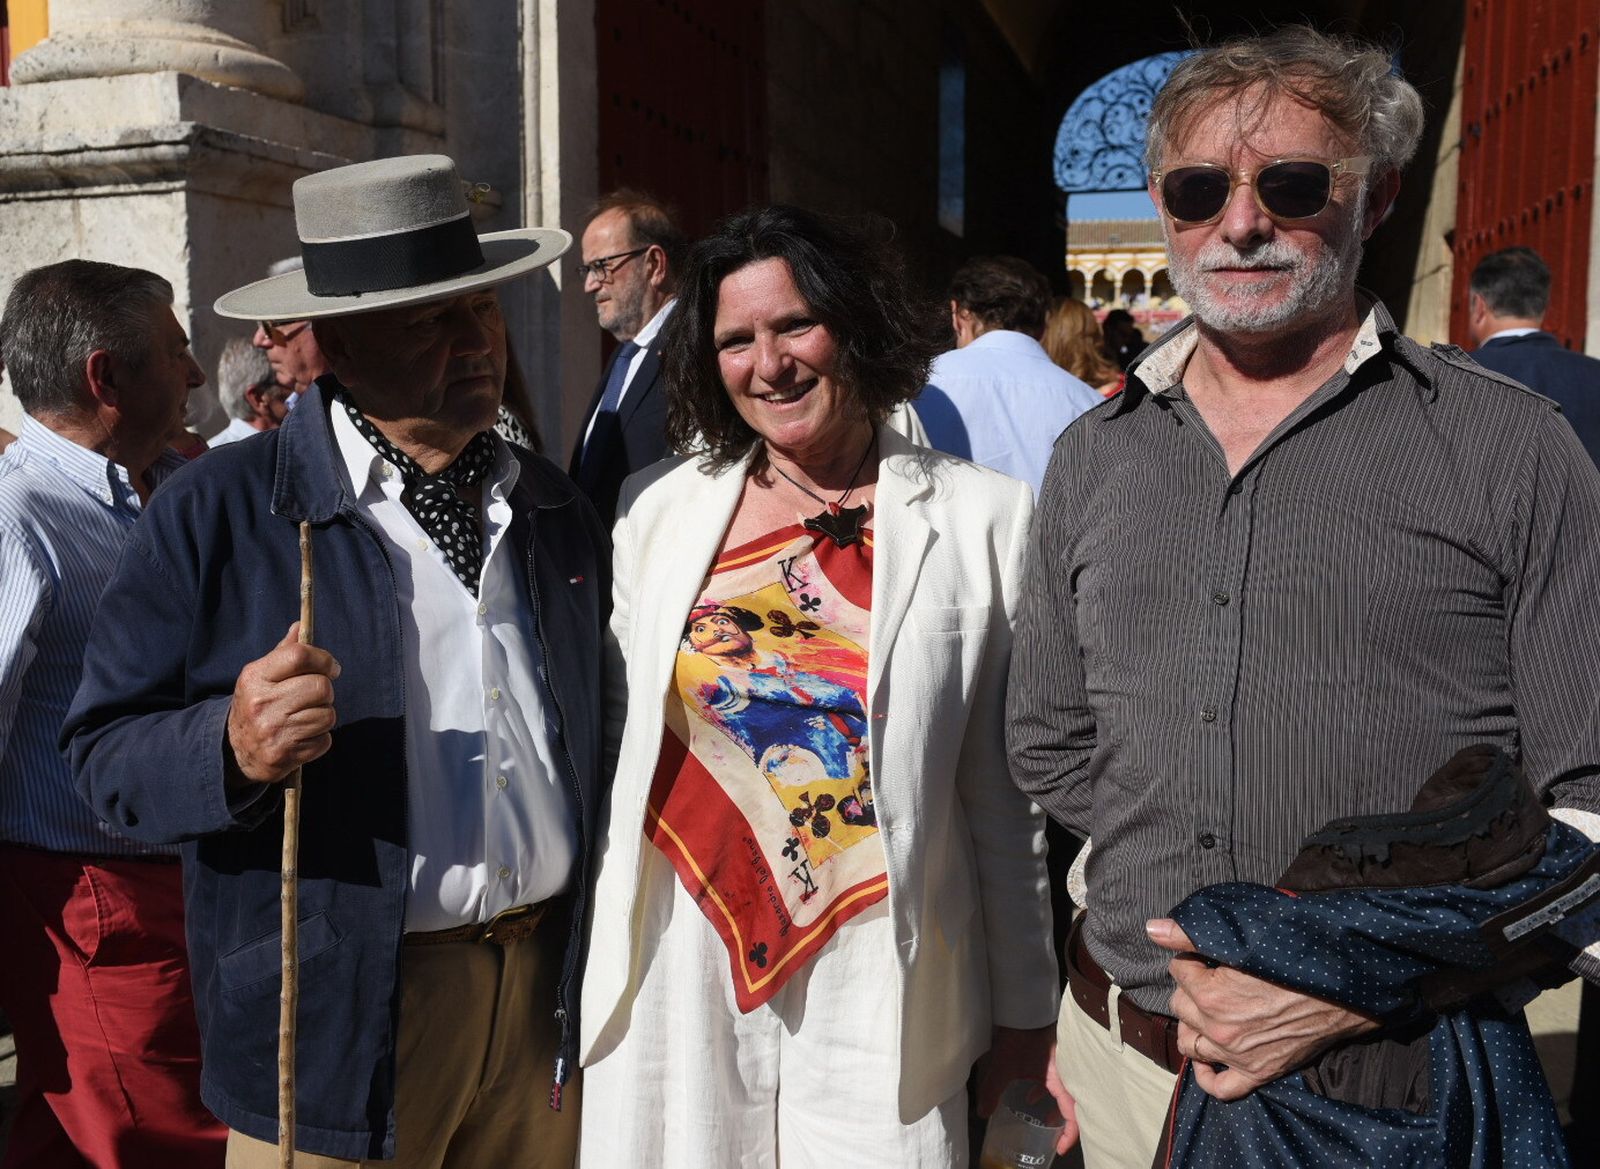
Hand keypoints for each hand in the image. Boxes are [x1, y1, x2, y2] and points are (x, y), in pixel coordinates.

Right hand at [226, 622, 339, 782]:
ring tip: (303, 717)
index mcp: (255, 677)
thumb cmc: (257, 705)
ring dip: (323, 715)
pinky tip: (301, 736)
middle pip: (321, 687)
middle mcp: (262, 703)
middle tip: (314, 696)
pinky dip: (319, 738)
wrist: (236, 750)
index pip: (298, 656)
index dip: (323, 659)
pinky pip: (325, 739)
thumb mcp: (262, 676)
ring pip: (327, 715)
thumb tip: (301, 625)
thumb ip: (284, 653)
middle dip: (325, 691)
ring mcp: (273, 730)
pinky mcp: (284, 754)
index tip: (331, 667)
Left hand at [976, 1026, 1078, 1154]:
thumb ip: (993, 1091)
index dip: (1068, 1136)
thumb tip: (983, 1113)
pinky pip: (1058, 1081)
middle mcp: (1068, 1075)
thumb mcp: (1003, 1066)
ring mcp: (1064, 1065)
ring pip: (1066, 1094)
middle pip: (1074, 1107)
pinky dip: (1047, 1092)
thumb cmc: (1019, 1036)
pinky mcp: (1057, 1057)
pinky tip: (1031, 1094)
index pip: (1074, 1116)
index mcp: (1062, 1081)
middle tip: (1051, 1138)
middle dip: (1064, 1125)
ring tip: (1042, 1120)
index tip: (1057, 1149)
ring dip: (1055, 1108)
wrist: (1025, 1007)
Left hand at [1147, 918, 1378, 1100]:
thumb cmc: (1298, 954)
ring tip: (1208, 1010)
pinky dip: (1207, 1076)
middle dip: (1191, 988)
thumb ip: (1192, 934)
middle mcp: (1219, 1028)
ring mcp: (1237, 1054)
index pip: (1177, 969)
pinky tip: (1207, 1059)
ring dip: (1194, 1025)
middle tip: (1214, 978)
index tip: (1208, 955)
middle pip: (1179, 1005)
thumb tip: (1152, 928)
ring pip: (1190, 1043)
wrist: (1346, 988)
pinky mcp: (1258, 1072)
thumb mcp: (1245, 937)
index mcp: (1211, 993)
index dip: (1192, 957)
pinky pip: (1219, 1087)